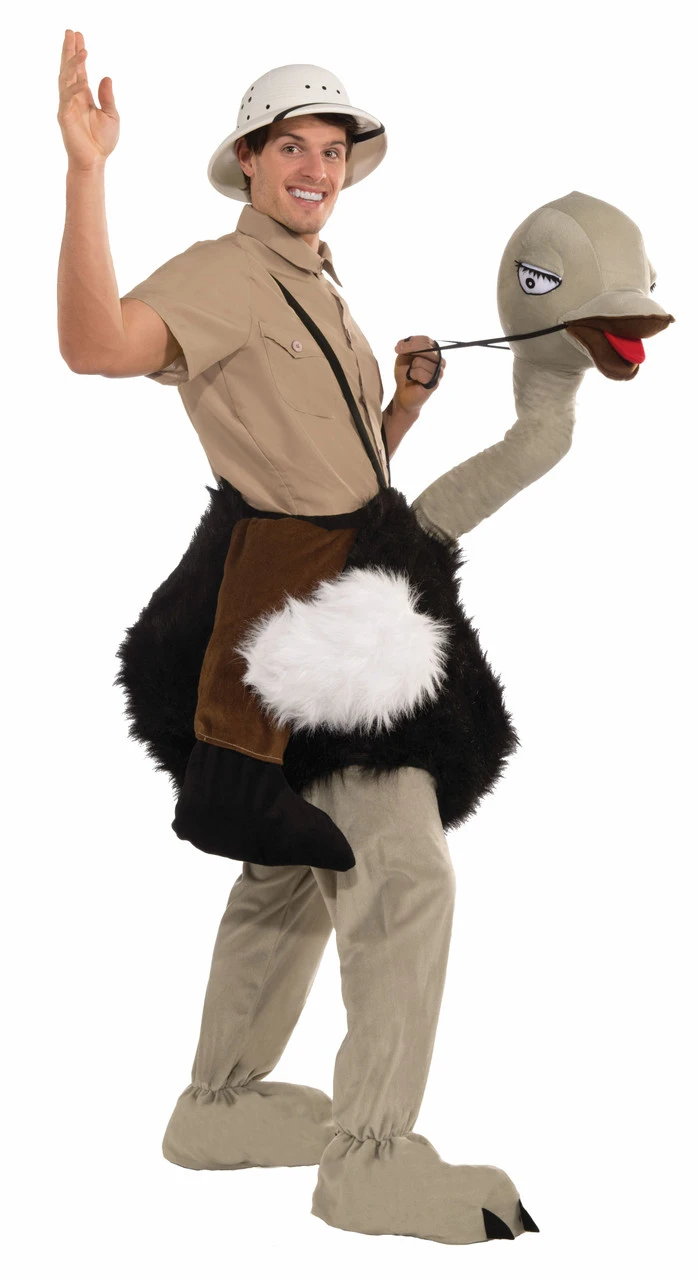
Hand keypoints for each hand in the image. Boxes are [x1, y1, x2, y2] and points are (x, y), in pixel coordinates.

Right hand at [57, 29, 119, 169]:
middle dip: (69, 50)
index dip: (78, 53)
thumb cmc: (102, 141)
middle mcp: (74, 97)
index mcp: (84, 95)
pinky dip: (73, 88)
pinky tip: (81, 79)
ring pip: (66, 78)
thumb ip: (108, 97)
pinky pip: (66, 98)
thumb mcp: (112, 116)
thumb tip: (106, 77)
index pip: (79, 70)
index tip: (79, 36)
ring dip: (72, 63)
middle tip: (71, 32)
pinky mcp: (64, 116)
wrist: (95, 161)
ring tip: (80, 48)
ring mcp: (67, 105)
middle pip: (69, 68)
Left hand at [392, 335, 445, 416]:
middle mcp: (439, 360)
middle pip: (427, 348)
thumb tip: (405, 342)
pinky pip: (421, 373)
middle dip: (409, 349)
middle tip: (398, 351)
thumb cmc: (404, 373)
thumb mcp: (403, 356)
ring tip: (412, 374)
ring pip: (421, 361)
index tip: (398, 346)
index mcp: (433, 352)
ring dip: (411, 367)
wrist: (403, 393)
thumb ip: (407, 347)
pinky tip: (414, 380)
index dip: (412, 341)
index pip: (426, 340)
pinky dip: (413, 376)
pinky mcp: (435, 383)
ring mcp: (439, 371)